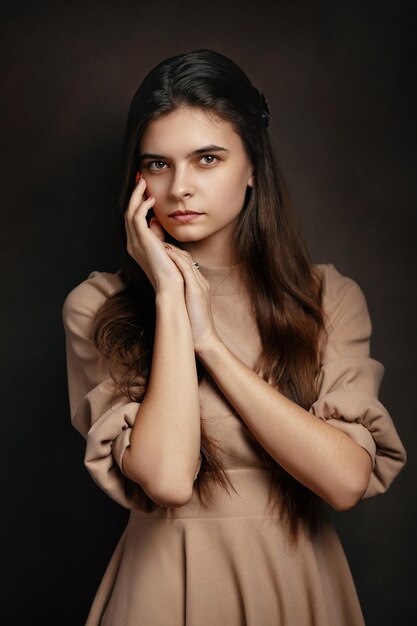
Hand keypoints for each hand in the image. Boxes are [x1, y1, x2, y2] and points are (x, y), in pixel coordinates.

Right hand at [124, 174, 183, 292]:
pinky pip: (137, 218)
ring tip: (144, 183)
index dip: (136, 203)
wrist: (171, 285)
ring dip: (137, 196)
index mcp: (136, 246)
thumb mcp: (164, 249)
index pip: (133, 219)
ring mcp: (135, 242)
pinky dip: (142, 206)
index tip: (144, 191)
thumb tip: (156, 221)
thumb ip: (159, 235)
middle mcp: (132, 243)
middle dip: (134, 195)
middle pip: (128, 213)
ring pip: (130, 212)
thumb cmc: (172, 270)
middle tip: (141, 180)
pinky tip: (151, 199)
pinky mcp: (142, 241)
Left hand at [164, 246, 220, 350]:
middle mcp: (200, 281)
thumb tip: (166, 291)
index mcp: (197, 284)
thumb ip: (179, 295)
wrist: (204, 340)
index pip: (185, 262)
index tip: (158, 247)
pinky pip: (187, 269)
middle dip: (171, 246)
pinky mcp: (197, 290)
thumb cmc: (193, 327)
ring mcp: (200, 285)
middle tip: (156, 238)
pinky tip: (165, 252)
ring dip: (171, 249)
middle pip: (186, 257)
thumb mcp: (186, 306)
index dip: (172, 252)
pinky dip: (176, 259)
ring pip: (186, 260)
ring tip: (157, 240)